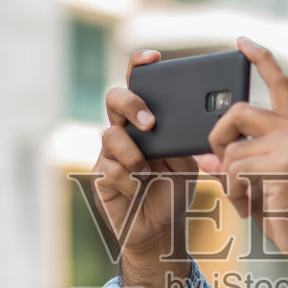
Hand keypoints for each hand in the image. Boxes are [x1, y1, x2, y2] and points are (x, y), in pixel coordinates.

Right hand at [92, 49, 199, 259]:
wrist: (161, 229)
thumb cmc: (174, 190)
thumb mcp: (188, 163)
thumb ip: (182, 141)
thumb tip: (183, 125)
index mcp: (147, 121)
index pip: (139, 84)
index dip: (140, 65)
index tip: (152, 58)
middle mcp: (125, 130)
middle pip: (114, 98)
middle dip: (131, 104)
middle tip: (149, 123)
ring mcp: (109, 151)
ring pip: (111, 135)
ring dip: (135, 156)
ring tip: (148, 174)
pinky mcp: (99, 174)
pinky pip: (111, 168)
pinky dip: (131, 182)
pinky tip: (138, 193)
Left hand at [198, 37, 287, 259]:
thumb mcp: (264, 182)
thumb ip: (238, 163)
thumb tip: (205, 156)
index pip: (280, 84)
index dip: (261, 59)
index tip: (243, 42)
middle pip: (238, 111)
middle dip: (218, 136)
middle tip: (221, 162)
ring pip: (233, 151)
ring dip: (229, 180)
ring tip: (246, 198)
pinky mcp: (286, 164)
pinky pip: (236, 171)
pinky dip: (234, 193)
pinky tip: (251, 206)